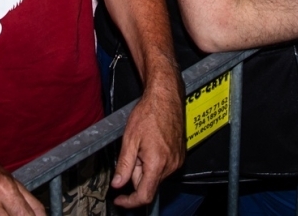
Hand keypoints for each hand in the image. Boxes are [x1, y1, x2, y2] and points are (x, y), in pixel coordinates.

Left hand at [111, 74, 183, 207]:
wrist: (166, 97)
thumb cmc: (148, 113)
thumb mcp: (130, 139)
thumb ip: (123, 165)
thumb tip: (117, 184)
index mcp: (157, 163)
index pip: (144, 195)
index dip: (129, 201)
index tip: (119, 200)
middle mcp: (171, 165)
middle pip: (148, 184)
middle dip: (136, 175)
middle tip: (131, 153)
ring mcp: (177, 161)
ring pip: (155, 176)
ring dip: (145, 167)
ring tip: (143, 145)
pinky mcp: (180, 156)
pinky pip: (163, 168)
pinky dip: (154, 162)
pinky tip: (151, 145)